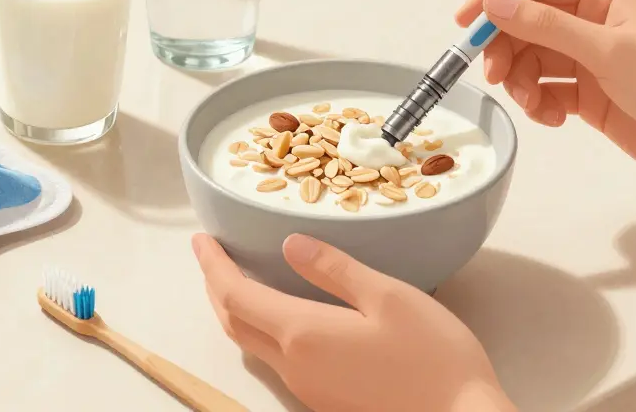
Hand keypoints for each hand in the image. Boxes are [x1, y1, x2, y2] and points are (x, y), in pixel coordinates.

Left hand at [193, 233, 515, 411]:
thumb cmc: (434, 358)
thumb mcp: (389, 297)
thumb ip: (335, 269)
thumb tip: (291, 245)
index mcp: (303, 334)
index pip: (236, 295)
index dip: (212, 265)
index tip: (201, 239)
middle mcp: (295, 366)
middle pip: (234, 324)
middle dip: (217, 287)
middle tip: (213, 256)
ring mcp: (308, 389)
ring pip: (253, 345)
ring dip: (238, 311)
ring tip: (239, 279)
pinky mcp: (326, 401)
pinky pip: (278, 361)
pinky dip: (263, 330)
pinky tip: (281, 316)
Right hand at [456, 0, 635, 182]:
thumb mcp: (607, 52)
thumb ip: (546, 27)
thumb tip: (495, 3)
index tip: (464, 23)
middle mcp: (595, 20)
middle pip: (527, 24)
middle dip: (506, 49)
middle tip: (496, 78)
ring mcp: (592, 57)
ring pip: (533, 60)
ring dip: (522, 82)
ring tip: (535, 106)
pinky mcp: (591, 93)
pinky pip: (547, 89)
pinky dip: (541, 103)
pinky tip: (554, 119)